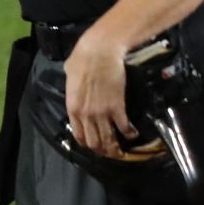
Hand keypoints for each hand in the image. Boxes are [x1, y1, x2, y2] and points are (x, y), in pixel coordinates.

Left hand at [63, 29, 133, 158]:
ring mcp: (101, 113)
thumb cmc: (82, 59)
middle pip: (94, 142)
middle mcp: (86, 115)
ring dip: (115, 148)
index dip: (87, 144)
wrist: (98, 52)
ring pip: (108, 139)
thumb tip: (75, 84)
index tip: (93, 146)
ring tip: (121, 151)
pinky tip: (133, 134)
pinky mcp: (117, 107)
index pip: (78, 135)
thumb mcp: (69, 75)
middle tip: (109, 152)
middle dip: (102, 150)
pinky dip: (129, 133)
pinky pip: (124, 126)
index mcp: (72, 108)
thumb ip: (72, 87)